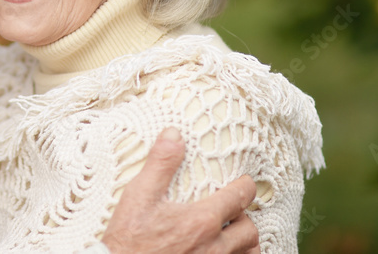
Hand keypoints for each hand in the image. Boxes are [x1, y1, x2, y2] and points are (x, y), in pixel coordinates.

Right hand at [102, 128, 259, 253]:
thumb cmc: (129, 240)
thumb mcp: (139, 195)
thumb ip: (160, 164)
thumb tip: (174, 135)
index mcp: (202, 220)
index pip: (239, 197)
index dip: (245, 186)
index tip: (242, 182)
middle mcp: (213, 246)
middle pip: (249, 230)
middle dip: (244, 218)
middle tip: (233, 212)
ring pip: (248, 253)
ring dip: (244, 243)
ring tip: (232, 235)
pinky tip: (220, 252)